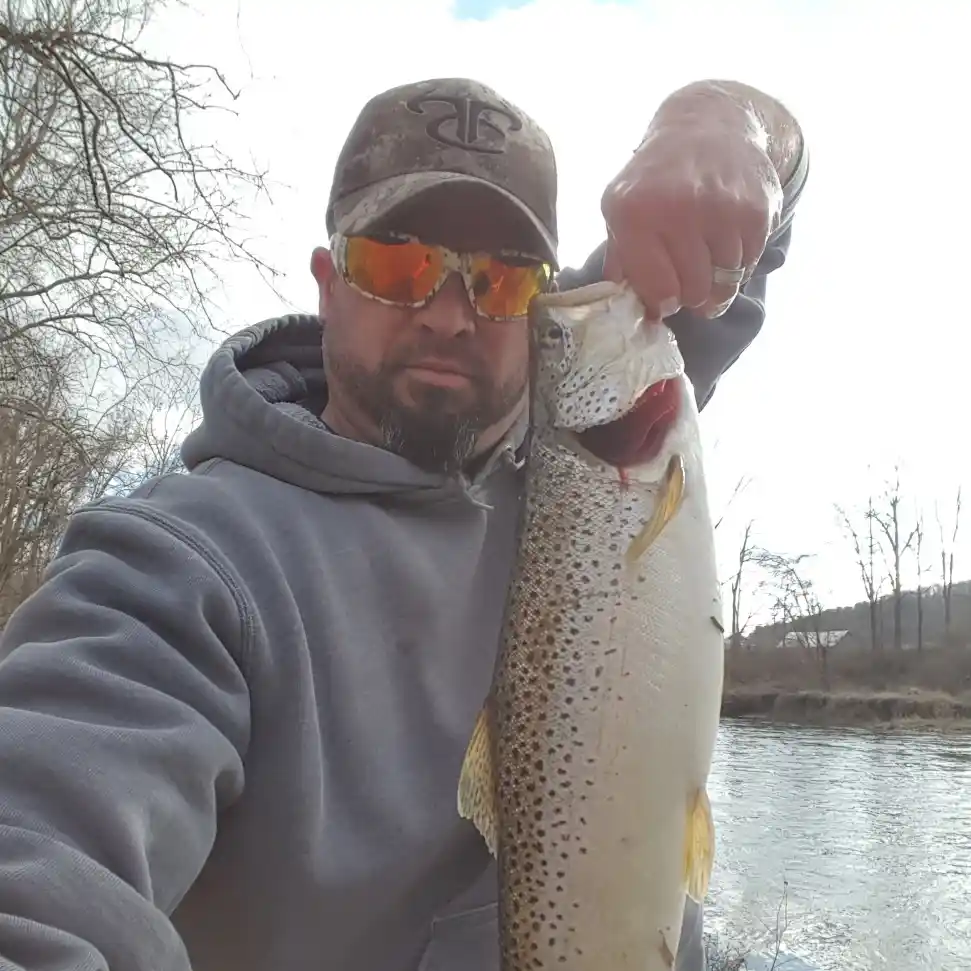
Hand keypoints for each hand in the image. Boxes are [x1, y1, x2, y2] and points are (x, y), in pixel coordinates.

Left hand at [600, 122, 783, 319]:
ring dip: (717, 281)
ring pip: (725, 281)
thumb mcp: (620, 209)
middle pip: (694, 291)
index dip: (662, 302)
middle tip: (687, 282)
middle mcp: (680, 209)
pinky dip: (739, 264)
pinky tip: (726, 243)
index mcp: (636, 213)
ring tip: (706, 259)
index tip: (665, 298)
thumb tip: (633, 306)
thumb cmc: (655, 179)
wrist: (708, 127)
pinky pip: (749, 264)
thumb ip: (621, 259)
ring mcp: (723, 210)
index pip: (658, 290)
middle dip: (690, 295)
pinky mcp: (757, 211)